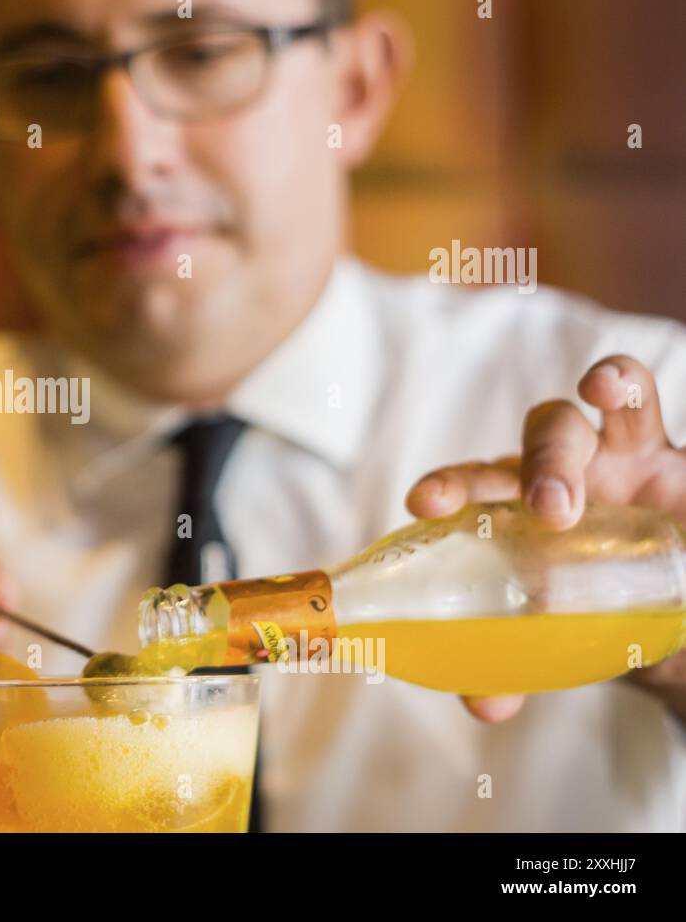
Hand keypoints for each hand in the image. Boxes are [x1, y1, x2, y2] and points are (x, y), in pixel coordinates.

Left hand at [405, 354, 685, 723]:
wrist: (668, 614)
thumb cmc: (590, 610)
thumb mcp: (556, 638)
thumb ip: (515, 666)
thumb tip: (484, 701)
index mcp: (507, 512)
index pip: (468, 487)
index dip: (446, 486)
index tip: (425, 503)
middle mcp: (544, 476)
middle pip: (515, 453)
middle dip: (527, 472)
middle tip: (548, 514)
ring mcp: (598, 456)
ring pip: (566, 420)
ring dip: (561, 446)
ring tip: (572, 489)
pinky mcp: (654, 448)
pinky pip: (636, 399)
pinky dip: (621, 385)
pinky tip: (605, 386)